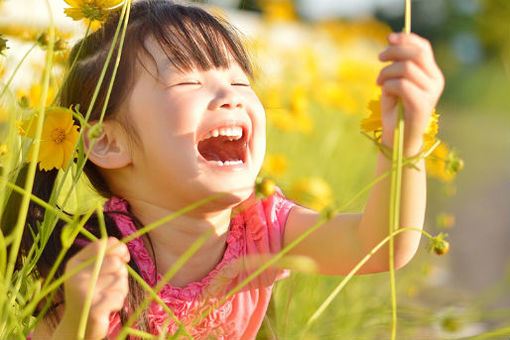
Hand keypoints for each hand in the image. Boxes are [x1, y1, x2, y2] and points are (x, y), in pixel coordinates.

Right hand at [61, 237, 129, 339]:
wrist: (78, 326)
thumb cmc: (92, 293)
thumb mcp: (92, 272)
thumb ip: (106, 257)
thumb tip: (124, 251)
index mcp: (75, 263)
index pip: (102, 245)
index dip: (119, 248)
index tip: (125, 257)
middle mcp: (76, 276)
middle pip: (115, 262)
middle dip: (121, 272)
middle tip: (113, 284)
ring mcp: (83, 293)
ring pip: (120, 280)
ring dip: (120, 289)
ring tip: (107, 297)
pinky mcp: (93, 309)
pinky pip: (119, 297)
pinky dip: (118, 302)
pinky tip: (107, 308)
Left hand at [376, 32, 444, 152]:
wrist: (398, 138)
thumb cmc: (395, 111)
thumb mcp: (395, 83)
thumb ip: (398, 66)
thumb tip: (392, 45)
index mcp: (432, 74)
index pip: (423, 48)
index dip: (406, 39)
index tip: (389, 38)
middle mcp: (436, 81)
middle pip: (416, 54)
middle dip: (394, 52)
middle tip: (379, 58)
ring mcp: (431, 93)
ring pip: (406, 68)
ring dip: (386, 72)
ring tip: (379, 82)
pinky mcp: (422, 104)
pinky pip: (402, 85)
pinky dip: (388, 85)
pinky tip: (384, 92)